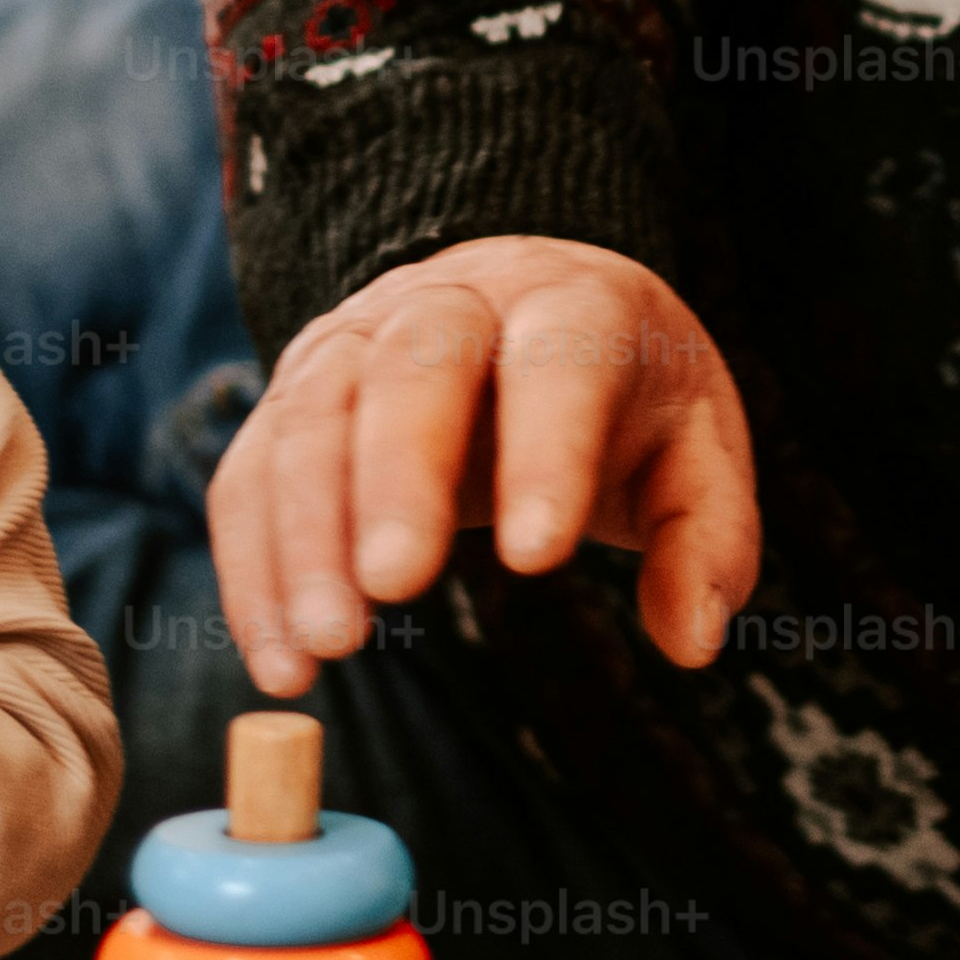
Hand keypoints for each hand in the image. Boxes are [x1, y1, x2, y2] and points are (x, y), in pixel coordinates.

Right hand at [205, 237, 759, 692]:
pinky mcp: (295, 394)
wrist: (531, 309)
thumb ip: (706, 539)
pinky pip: (253, 471)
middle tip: (394, 587)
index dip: (545, 452)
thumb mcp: (697, 451)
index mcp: (573, 304)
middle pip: (411, 366)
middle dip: (396, 475)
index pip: (558, 362)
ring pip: (311, 414)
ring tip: (327, 647)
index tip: (536, 558)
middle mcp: (453, 301)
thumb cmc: (623, 392)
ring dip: (305, 533)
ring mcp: (358, 338)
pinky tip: (279, 658)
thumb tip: (693, 639)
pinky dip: (253, 567)